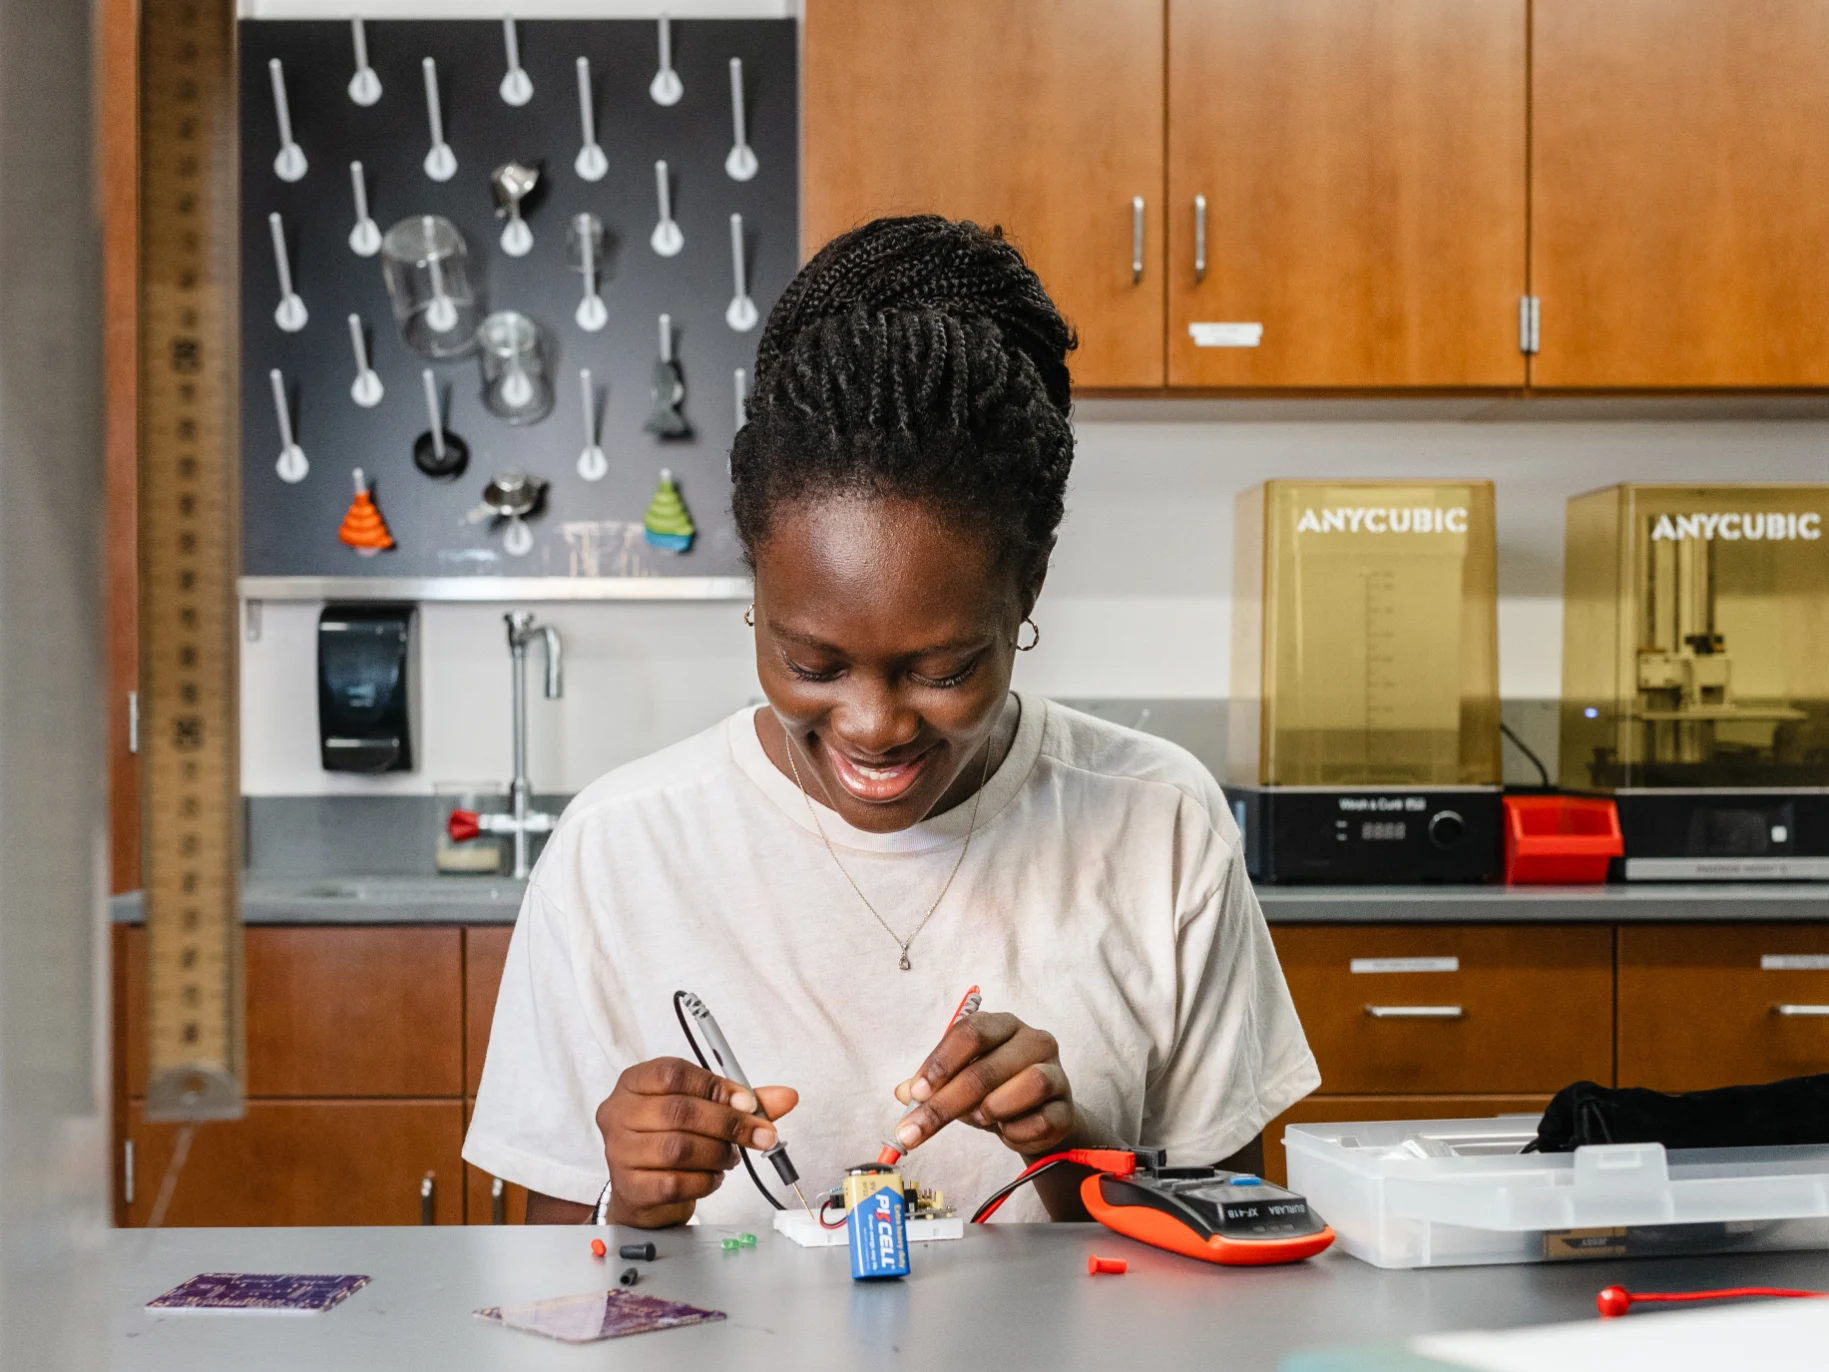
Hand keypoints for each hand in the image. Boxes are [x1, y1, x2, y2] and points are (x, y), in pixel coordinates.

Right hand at [596, 1056, 797, 1227]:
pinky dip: (706, 1180)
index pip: (673, 1073)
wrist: (644, 1189)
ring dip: (718, 1153)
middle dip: (728, 1124)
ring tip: (730, 1157)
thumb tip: (787, 1097)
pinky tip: (714, 1176)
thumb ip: (743, 1101)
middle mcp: (618, 1113)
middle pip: (678, 1111)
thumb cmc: (673, 1137)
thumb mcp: (705, 1108)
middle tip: (759, 1135)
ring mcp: (619, 1152)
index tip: (749, 1103)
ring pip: (678, 1148)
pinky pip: (676, 1182)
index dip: (716, 1087)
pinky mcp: (629, 1188)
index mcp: (634, 1082)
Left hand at [891, 1012, 1073, 1158]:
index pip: (971, 1032)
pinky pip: (1043, 1121)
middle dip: (946, 1102)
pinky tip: (1007, 1132)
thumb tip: (903, 1093)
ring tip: (980, 1118)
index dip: (941, 1061)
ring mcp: (1056, 1073)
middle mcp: (1033, 1041)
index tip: (916, 1091)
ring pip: (1029, 1084)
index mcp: (1003, 1025)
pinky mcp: (1066, 1109)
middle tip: (917, 1129)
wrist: (1041, 1118)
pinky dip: (1016, 1132)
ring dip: (993, 1108)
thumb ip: (931, 1084)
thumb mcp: (959, 1081)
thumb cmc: (996, 1090)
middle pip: (987, 1067)